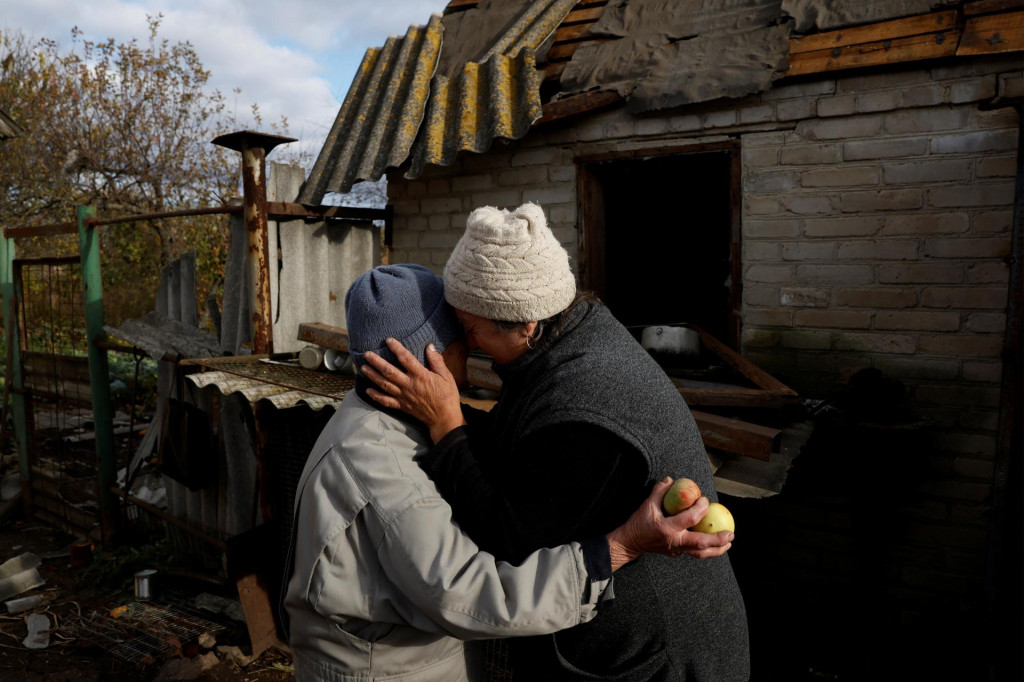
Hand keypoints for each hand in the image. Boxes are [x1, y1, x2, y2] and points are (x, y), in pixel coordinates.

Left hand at [361, 338, 466, 442]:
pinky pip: (386, 401)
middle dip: (377, 362)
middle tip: (367, 354)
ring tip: (363, 368)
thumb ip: (437, 361)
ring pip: (385, 385)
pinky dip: (376, 396)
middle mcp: (409, 385)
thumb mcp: (446, 376)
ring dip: (373, 376)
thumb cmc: (447, 396)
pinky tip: (368, 390)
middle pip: (389, 372)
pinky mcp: (402, 406)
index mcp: (421, 376)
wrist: (444, 418)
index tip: (388, 340)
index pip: (406, 358)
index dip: (396, 348)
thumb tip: (430, 346)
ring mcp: (404, 396)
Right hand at [606, 477, 733, 569]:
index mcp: (667, 528)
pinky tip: (715, 543)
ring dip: (717, 549)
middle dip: (718, 539)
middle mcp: (674, 542)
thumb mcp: (646, 504)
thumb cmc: (639, 523)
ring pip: (700, 553)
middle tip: (730, 533)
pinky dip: (707, 549)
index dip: (700, 509)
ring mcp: (676, 550)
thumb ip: (659, 491)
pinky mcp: (677, 553)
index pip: (690, 519)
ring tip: (728, 543)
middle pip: (701, 544)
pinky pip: (695, 552)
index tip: (706, 500)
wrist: (630, 543)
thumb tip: (671, 479)